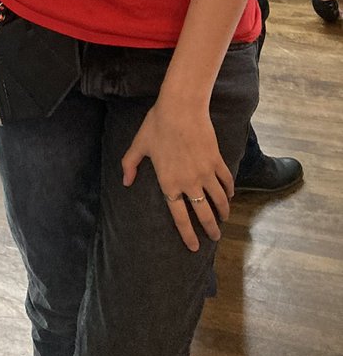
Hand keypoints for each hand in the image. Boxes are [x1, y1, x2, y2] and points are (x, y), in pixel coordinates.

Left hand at [121, 98, 233, 251]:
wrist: (180, 108)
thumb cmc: (157, 125)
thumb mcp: (139, 145)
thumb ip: (130, 165)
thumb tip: (126, 182)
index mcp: (169, 183)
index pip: (180, 216)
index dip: (188, 234)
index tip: (194, 246)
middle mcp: (189, 183)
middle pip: (204, 213)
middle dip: (211, 229)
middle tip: (215, 237)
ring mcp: (205, 173)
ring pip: (219, 200)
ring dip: (223, 211)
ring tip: (223, 218)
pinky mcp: (216, 161)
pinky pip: (226, 181)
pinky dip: (229, 190)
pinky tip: (229, 195)